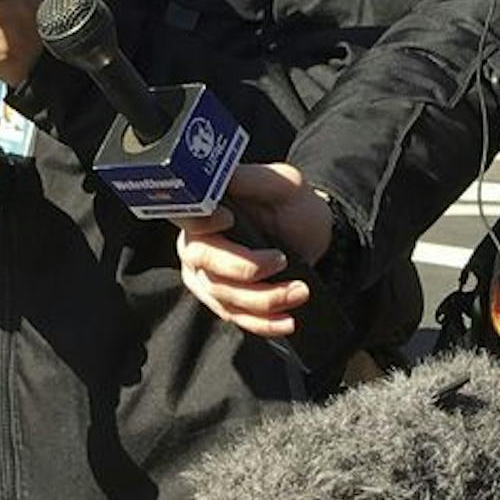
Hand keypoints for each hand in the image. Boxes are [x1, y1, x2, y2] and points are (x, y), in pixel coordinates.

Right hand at [176, 163, 331, 337]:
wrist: (310, 239)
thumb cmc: (293, 207)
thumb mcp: (285, 184)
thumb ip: (256, 178)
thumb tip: (224, 177)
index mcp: (205, 211)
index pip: (189, 218)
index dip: (202, 223)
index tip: (229, 219)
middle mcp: (196, 244)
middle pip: (205, 263)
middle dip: (246, 270)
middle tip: (282, 262)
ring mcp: (206, 277)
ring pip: (223, 295)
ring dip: (264, 298)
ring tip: (300, 291)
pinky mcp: (222, 303)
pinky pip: (236, 318)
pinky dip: (263, 323)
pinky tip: (287, 321)